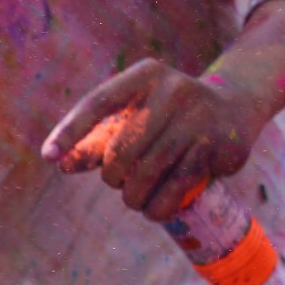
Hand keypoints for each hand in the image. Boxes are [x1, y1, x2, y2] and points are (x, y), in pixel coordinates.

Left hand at [41, 59, 269, 220]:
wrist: (236, 105)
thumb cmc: (172, 112)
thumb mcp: (140, 111)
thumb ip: (102, 135)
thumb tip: (59, 162)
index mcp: (147, 76)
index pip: (99, 102)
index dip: (71, 131)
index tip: (48, 157)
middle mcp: (174, 90)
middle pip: (122, 150)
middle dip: (113, 177)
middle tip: (120, 183)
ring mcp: (199, 117)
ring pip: (148, 173)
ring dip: (134, 197)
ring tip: (136, 200)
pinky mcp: (218, 145)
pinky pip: (177, 188)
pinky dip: (159, 206)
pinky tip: (156, 209)